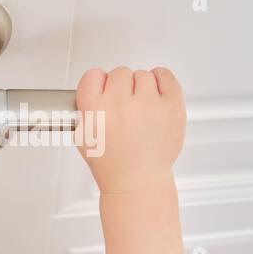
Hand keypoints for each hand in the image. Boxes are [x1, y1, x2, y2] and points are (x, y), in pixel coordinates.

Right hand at [76, 67, 185, 193]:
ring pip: (143, 75)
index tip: (103, 90)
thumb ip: (85, 107)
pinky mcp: (171, 106)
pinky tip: (155, 96)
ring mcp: (148, 104)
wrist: (137, 180)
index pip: (93, 75)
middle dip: (121, 88)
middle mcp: (120, 104)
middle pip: (119, 73)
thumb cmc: (111, 162)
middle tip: (124, 106)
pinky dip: (160, 81)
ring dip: (141, 88)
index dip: (99, 83)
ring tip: (140, 107)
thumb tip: (96, 85)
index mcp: (95, 110)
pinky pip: (165, 75)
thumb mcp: (82, 136)